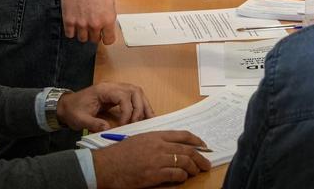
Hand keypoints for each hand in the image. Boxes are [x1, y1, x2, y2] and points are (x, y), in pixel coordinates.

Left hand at [56, 82, 153, 132]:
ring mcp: (116, 89)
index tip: (124, 125)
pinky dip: (140, 106)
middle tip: (138, 123)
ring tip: (149, 119)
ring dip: (144, 106)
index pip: (123, 96)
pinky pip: (134, 98)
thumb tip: (110, 130)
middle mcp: (113, 86)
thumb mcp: (80, 119)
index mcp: (103, 90)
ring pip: (137, 93)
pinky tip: (144, 116)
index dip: (127, 111)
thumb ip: (94, 124)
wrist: (66, 106)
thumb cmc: (72, 111)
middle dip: (139, 107)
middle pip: (135, 91)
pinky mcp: (118, 95)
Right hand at [61, 0, 116, 44]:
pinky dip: (72, 30)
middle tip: (92, 24)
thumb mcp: (110, 1)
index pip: (109, 40)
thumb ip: (109, 16)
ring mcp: (81, 24)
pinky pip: (70, 34)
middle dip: (94, 34)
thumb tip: (108, 27)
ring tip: (83, 23)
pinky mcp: (69, 21)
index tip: (104, 35)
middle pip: (94, 40)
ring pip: (82, 39)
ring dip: (83, 33)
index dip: (106, 37)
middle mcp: (95, 24)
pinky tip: (74, 23)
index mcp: (108, 20)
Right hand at [92, 131, 210, 188]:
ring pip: (185, 162)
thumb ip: (156, 141)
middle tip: (206, 164)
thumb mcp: (140, 140)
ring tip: (196, 172)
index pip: (183, 135)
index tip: (204, 146)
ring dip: (193, 168)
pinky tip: (183, 178)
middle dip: (200, 157)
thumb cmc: (120, 154)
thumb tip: (172, 148)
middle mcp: (159, 146)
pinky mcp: (154, 174)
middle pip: (188, 150)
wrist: (106, 166)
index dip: (197, 141)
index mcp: (156, 135)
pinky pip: (175, 174)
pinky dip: (182, 177)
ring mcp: (157, 160)